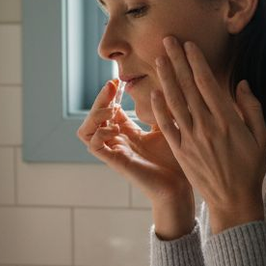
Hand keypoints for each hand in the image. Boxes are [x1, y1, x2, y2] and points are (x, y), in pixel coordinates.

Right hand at [77, 79, 191, 203]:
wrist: (179, 186)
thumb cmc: (176, 160)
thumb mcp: (168, 126)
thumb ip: (160, 108)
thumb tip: (160, 85)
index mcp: (128, 133)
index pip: (109, 110)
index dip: (109, 95)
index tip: (117, 80)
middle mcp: (117, 141)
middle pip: (94, 117)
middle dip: (100, 99)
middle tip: (111, 85)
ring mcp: (114, 152)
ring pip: (86, 130)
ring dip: (94, 116)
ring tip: (111, 109)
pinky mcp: (115, 162)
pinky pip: (94, 145)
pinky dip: (100, 133)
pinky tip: (117, 129)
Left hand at [149, 36, 265, 233]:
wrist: (233, 200)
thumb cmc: (250, 168)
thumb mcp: (261, 137)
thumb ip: (252, 108)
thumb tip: (241, 84)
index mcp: (228, 120)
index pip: (207, 83)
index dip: (196, 62)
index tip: (188, 45)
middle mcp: (207, 126)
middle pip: (188, 87)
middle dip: (177, 61)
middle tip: (167, 41)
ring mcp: (191, 139)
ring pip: (175, 102)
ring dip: (165, 78)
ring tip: (158, 58)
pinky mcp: (181, 152)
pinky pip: (167, 126)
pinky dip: (160, 109)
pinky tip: (154, 92)